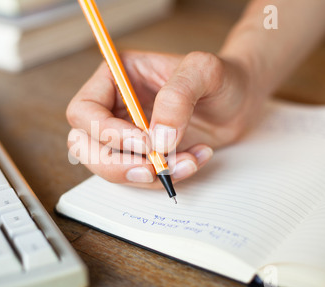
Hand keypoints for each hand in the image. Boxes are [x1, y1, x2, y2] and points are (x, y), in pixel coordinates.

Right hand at [66, 50, 259, 188]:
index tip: (145, 143)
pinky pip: (138, 177)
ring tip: (188, 162)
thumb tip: (157, 139)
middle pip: (84, 145)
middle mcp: (113, 108)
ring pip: (109, 167)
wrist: (239, 100)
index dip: (106, 132)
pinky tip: (194, 160)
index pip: (84, 111)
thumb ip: (178, 96)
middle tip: (151, 170)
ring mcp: (125, 135)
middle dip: (115, 164)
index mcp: (115, 78)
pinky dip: (164, 178)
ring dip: (145, 175)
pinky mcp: (141, 156)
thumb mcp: (204, 71)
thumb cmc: (220, 78)